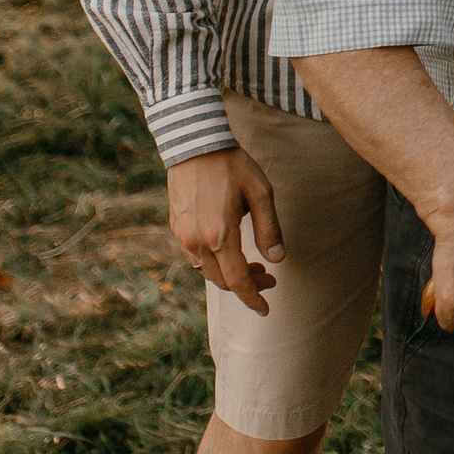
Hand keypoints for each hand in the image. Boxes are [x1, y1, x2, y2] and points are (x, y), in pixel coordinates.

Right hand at [167, 146, 283, 315]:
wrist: (194, 144)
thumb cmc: (232, 165)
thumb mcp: (260, 193)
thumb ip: (269, 229)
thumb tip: (278, 260)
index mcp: (220, 235)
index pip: (238, 280)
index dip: (253, 298)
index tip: (266, 309)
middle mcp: (197, 241)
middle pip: (221, 280)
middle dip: (246, 286)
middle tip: (268, 278)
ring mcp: (182, 236)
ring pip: (206, 271)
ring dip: (229, 274)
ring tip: (253, 265)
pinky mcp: (175, 227)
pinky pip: (195, 256)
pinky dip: (213, 262)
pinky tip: (229, 251)